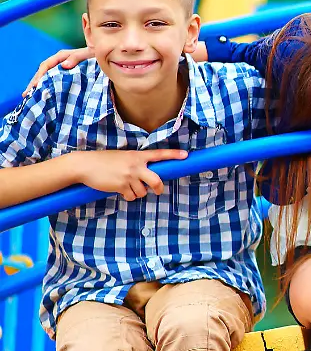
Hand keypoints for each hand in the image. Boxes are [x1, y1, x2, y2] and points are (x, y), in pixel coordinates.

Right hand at [24, 47, 94, 95]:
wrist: (104, 56)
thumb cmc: (96, 53)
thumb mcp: (88, 54)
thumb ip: (76, 58)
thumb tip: (64, 65)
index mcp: (62, 56)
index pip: (46, 65)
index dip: (40, 75)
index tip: (36, 86)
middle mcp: (59, 62)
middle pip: (43, 72)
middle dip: (34, 83)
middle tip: (26, 94)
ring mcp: (62, 69)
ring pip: (46, 77)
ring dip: (38, 86)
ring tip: (29, 97)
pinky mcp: (66, 75)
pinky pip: (54, 81)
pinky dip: (47, 87)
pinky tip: (43, 95)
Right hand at [70, 149, 188, 200]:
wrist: (85, 165)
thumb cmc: (103, 161)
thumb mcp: (122, 157)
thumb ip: (135, 163)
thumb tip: (146, 176)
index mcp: (137, 155)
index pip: (159, 154)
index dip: (174, 155)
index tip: (186, 156)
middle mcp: (136, 165)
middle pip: (156, 181)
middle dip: (159, 188)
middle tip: (158, 191)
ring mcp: (129, 176)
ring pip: (143, 192)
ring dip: (137, 193)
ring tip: (127, 187)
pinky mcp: (121, 186)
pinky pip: (131, 196)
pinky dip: (128, 196)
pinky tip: (119, 190)